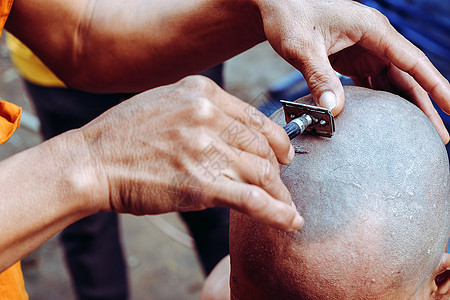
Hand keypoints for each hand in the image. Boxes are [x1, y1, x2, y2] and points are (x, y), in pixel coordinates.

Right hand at [79, 76, 302, 230]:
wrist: (91, 161)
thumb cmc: (124, 135)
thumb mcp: (165, 102)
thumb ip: (202, 110)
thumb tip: (233, 129)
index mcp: (202, 93)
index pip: (254, 118)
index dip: (276, 140)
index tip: (283, 154)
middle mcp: (207, 116)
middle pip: (261, 147)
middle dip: (276, 170)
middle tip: (279, 184)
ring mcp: (204, 149)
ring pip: (261, 173)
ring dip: (279, 193)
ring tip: (286, 206)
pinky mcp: (200, 184)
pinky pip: (250, 198)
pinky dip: (276, 212)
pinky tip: (289, 221)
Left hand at [254, 0, 449, 142]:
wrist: (276, 7)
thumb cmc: (289, 18)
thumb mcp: (302, 47)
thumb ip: (319, 76)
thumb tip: (334, 110)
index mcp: (371, 29)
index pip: (412, 60)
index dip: (435, 85)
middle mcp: (373, 38)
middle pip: (407, 75)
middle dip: (425, 105)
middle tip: (440, 135)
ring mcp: (363, 48)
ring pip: (393, 80)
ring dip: (405, 106)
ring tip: (418, 133)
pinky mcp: (351, 58)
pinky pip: (373, 81)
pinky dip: (382, 100)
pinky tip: (387, 119)